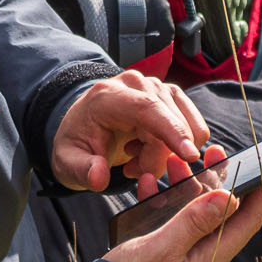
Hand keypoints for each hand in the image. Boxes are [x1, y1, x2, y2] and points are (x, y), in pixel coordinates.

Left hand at [51, 70, 209, 191]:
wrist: (83, 127)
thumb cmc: (77, 144)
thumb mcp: (69, 163)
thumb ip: (82, 170)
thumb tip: (99, 177)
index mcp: (107, 96)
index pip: (146, 108)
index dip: (171, 130)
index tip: (190, 156)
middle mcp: (135, 83)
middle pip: (168, 122)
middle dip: (157, 158)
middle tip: (131, 170)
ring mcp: (156, 86)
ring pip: (185, 126)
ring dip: (166, 154)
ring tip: (135, 158)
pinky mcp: (170, 95)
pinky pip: (192, 126)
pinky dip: (177, 146)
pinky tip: (148, 148)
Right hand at [101, 146, 261, 261]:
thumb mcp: (163, 248)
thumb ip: (194, 222)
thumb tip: (230, 197)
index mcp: (211, 257)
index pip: (248, 221)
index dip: (259, 192)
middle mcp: (203, 255)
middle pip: (222, 212)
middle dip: (219, 179)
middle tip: (212, 153)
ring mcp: (183, 253)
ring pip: (194, 212)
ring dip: (187, 186)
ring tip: (173, 161)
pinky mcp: (164, 251)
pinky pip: (171, 220)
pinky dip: (163, 200)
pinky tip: (149, 184)